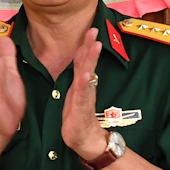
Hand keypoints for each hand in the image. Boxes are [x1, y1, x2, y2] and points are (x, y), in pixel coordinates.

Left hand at [61, 27, 108, 159]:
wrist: (84, 140)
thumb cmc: (78, 117)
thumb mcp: (74, 93)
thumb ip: (77, 75)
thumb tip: (78, 57)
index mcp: (80, 83)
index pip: (83, 60)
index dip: (86, 44)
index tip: (90, 29)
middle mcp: (85, 87)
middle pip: (88, 63)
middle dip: (90, 46)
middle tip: (94, 30)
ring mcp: (85, 97)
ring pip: (88, 75)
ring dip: (91, 60)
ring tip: (94, 46)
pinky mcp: (82, 109)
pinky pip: (84, 95)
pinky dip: (85, 84)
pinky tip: (87, 75)